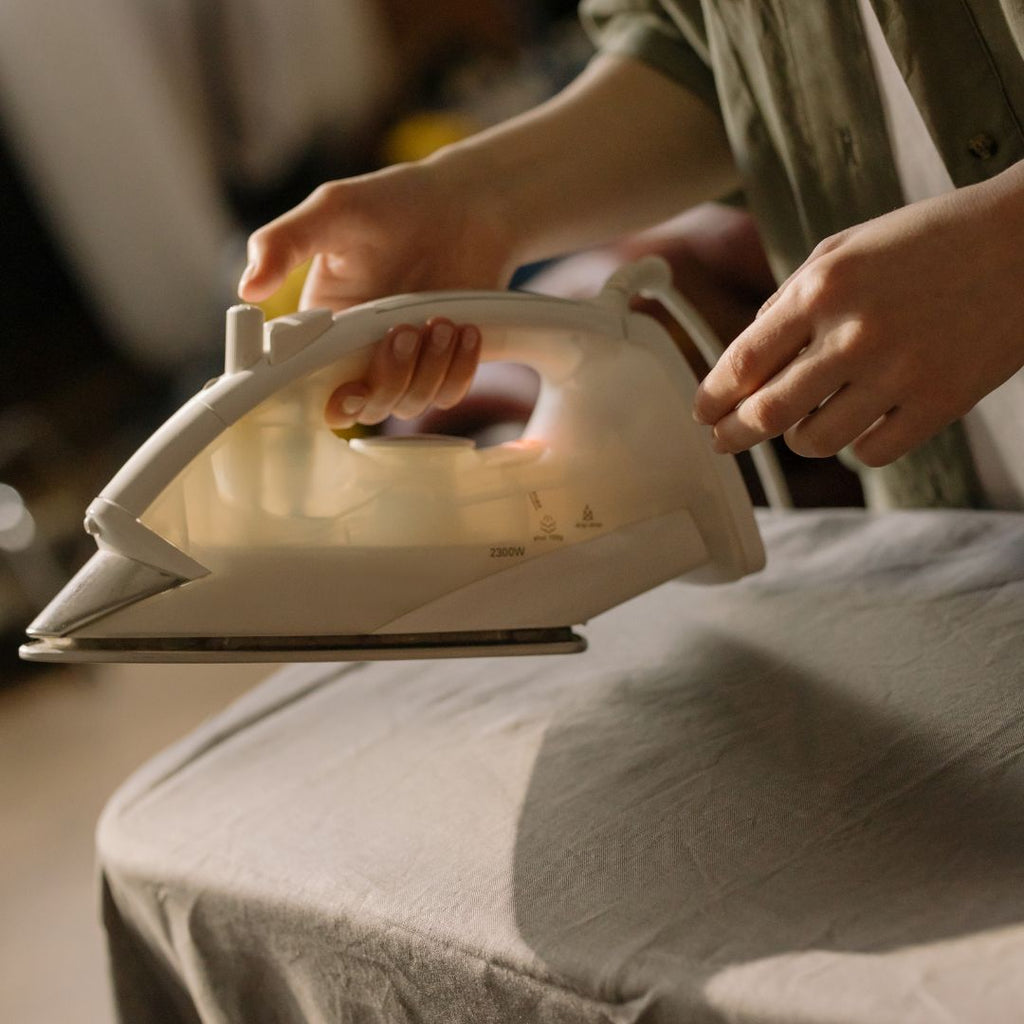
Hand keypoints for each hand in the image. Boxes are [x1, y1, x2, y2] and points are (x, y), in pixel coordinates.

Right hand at [237, 160, 513, 428]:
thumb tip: (247, 288)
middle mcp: (358, 351)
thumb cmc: (393, 204)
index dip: (315, 395)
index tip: (340, 386)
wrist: (464, 204)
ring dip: (427, 371)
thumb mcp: (332, 212)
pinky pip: (448, 393)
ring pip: (406, 404)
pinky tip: (465, 331)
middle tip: (403, 330)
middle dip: (385, 379)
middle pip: (362, 405)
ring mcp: (403, 362)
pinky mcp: (444, 363)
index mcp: (321, 325)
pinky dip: (458, 371)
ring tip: (441, 322)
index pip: (302, 381)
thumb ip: (285, 243)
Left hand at [693, 163, 1023, 466]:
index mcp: (822, 289)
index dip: (713, 396)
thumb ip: (789, 300)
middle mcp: (854, 334)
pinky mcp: (940, 403)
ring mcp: (899, 373)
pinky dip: (856, 446)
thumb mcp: (845, 248)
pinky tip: (858, 426)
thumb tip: (746, 354)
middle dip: (734, 434)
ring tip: (803, 425)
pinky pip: (871, 453)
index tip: (702, 414)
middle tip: (722, 442)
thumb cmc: (928, 239)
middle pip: (768, 412)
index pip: (743, 361)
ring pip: (816, 441)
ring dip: (799, 439)